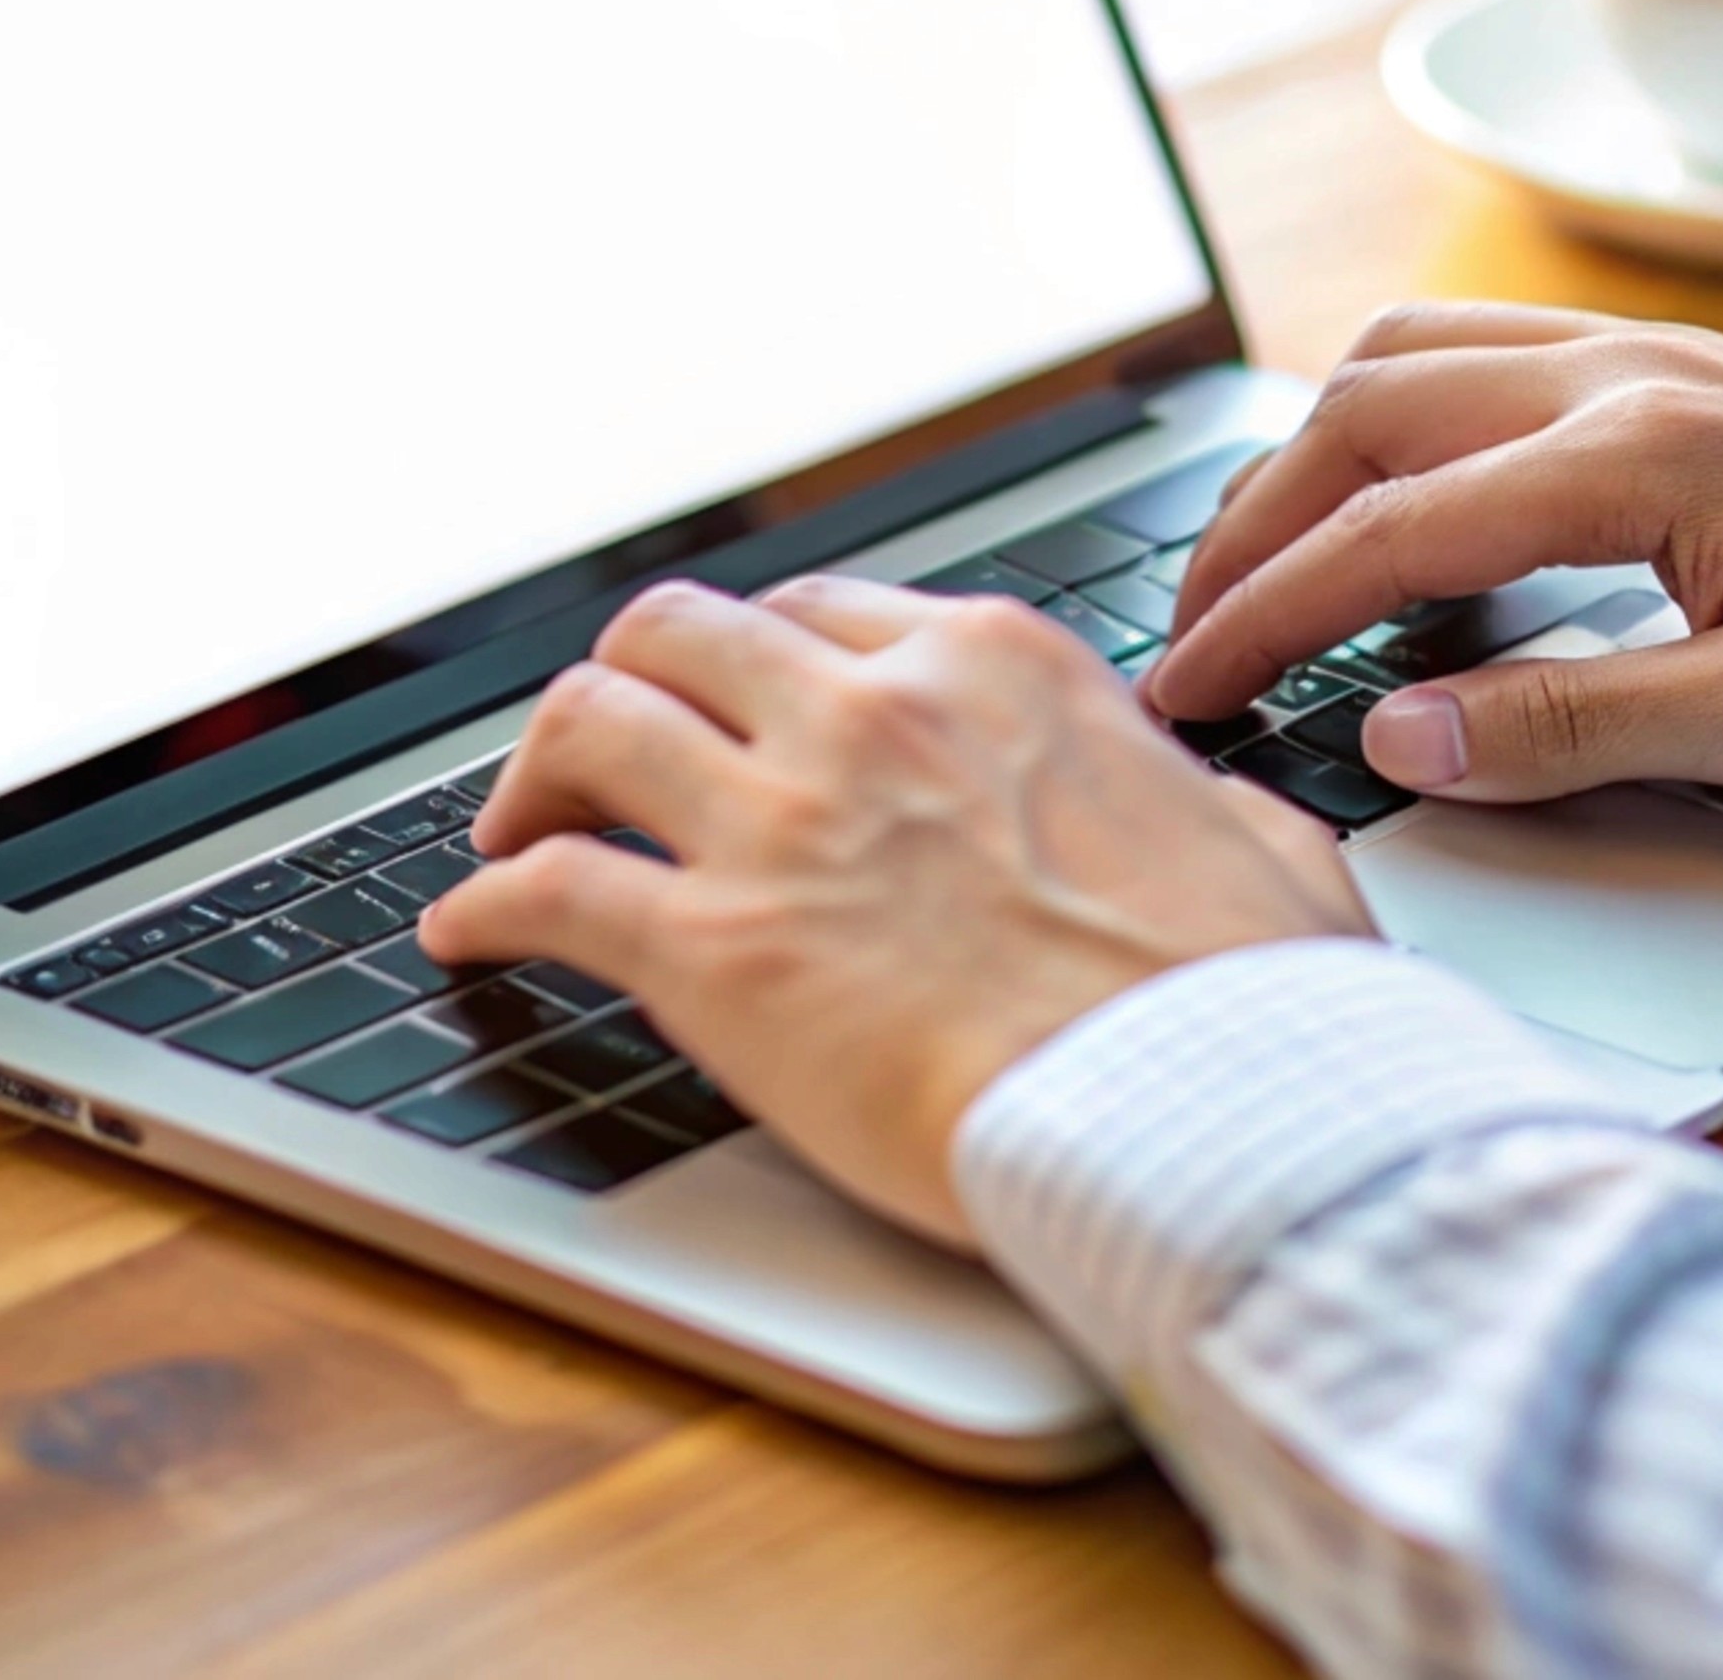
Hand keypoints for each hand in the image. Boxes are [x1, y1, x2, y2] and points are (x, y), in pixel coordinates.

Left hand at [416, 576, 1367, 1245]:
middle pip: (680, 633)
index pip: (829, 610)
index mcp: (998, 670)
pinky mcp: (717, 950)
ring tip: (513, 827)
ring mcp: (785, 824)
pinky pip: (548, 891)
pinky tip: (465, 937)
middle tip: (606, 751)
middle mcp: (874, 714)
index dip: (761, 660)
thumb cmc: (1247, 1004)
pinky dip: (484, 908)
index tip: (738, 705)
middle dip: (630, 680)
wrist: (1201, 1111)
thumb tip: (1202, 804)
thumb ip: (1191, 797)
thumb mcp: (1257, 843)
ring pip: (588, 720)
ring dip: (533, 773)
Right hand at [1143, 303, 1722, 808]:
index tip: (1183, 695)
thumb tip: (1400, 737)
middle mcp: (1634, 374)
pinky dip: (1404, 419)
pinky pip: (1496, 360)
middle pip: (1366, 409)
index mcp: (1639, 453)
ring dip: (1317, 450)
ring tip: (1266, 561)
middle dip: (1252, 521)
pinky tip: (1411, 499)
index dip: (1264, 619)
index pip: (1386, 531)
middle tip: (1189, 636)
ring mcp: (1667, 360)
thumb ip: (1571, 726)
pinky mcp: (1703, 380)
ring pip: (1422, 356)